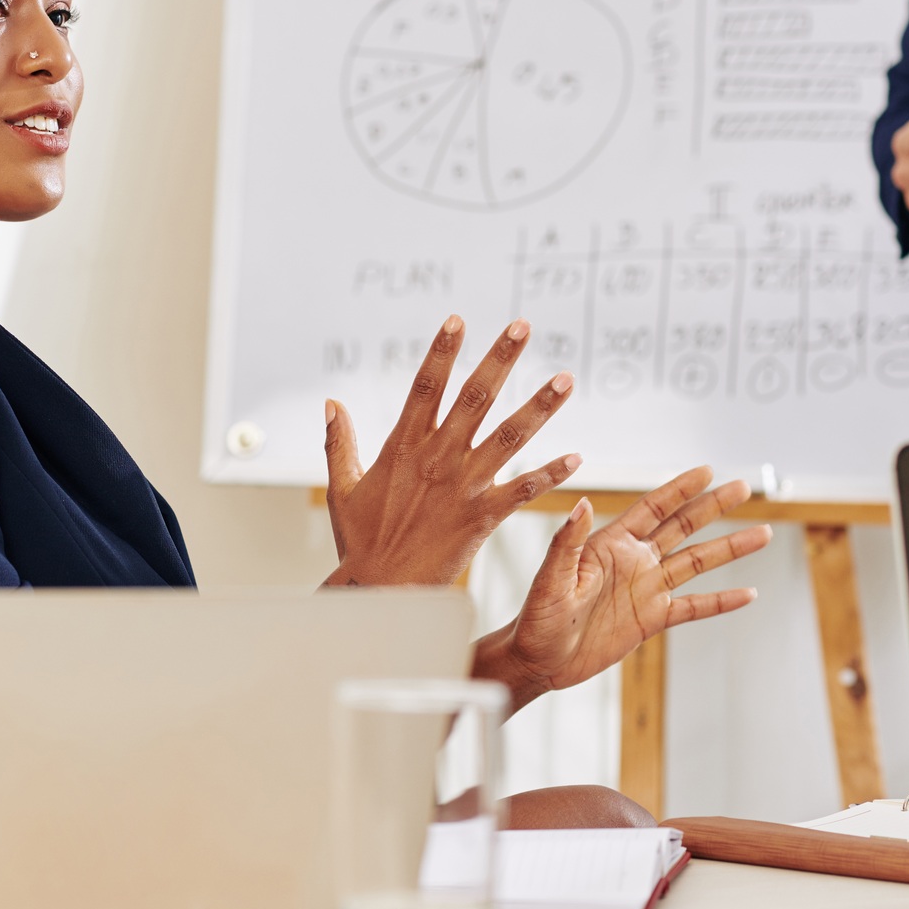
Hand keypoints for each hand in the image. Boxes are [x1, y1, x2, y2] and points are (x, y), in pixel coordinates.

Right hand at [322, 315, 579, 586]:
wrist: (380, 589)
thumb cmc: (360, 541)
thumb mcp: (342, 486)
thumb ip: (340, 441)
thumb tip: (331, 402)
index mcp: (403, 446)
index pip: (424, 386)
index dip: (442, 351)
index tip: (458, 320)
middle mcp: (437, 459)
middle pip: (474, 398)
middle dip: (499, 359)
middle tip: (523, 326)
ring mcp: (462, 486)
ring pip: (508, 437)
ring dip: (539, 406)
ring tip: (565, 379)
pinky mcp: (481, 516)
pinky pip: (523, 491)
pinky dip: (550, 474)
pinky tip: (576, 458)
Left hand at [471, 469, 771, 712]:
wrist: (538, 659)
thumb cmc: (536, 617)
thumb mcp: (551, 578)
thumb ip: (568, 542)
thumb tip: (582, 503)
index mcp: (610, 544)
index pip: (652, 508)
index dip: (680, 489)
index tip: (707, 471)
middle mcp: (634, 561)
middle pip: (683, 527)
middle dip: (714, 507)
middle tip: (744, 486)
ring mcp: (646, 589)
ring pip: (696, 564)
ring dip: (729, 549)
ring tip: (763, 534)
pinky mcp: (651, 620)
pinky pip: (694, 607)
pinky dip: (721, 601)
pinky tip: (748, 593)